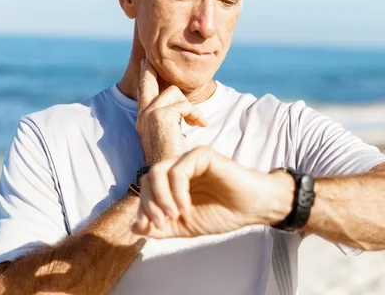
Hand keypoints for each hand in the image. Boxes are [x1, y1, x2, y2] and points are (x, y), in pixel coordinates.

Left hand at [132, 146, 294, 237]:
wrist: (251, 209)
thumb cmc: (222, 214)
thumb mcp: (184, 226)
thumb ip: (160, 227)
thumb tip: (133, 227)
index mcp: (173, 181)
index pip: (146, 188)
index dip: (143, 208)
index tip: (152, 229)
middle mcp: (179, 166)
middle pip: (148, 178)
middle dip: (149, 203)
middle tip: (162, 223)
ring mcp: (190, 159)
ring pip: (158, 171)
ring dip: (160, 198)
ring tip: (174, 216)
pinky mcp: (202, 155)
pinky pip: (177, 171)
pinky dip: (176, 192)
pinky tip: (186, 207)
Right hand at [136, 58, 207, 165]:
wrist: (168, 176)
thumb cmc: (174, 159)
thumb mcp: (170, 134)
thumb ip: (171, 118)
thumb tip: (179, 101)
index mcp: (143, 118)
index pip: (144, 91)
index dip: (146, 75)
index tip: (147, 62)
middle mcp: (142, 114)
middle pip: (148, 81)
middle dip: (150, 68)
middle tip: (148, 58)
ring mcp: (148, 114)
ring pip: (174, 91)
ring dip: (190, 106)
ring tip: (197, 121)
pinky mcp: (159, 116)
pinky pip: (184, 104)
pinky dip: (195, 113)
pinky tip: (200, 124)